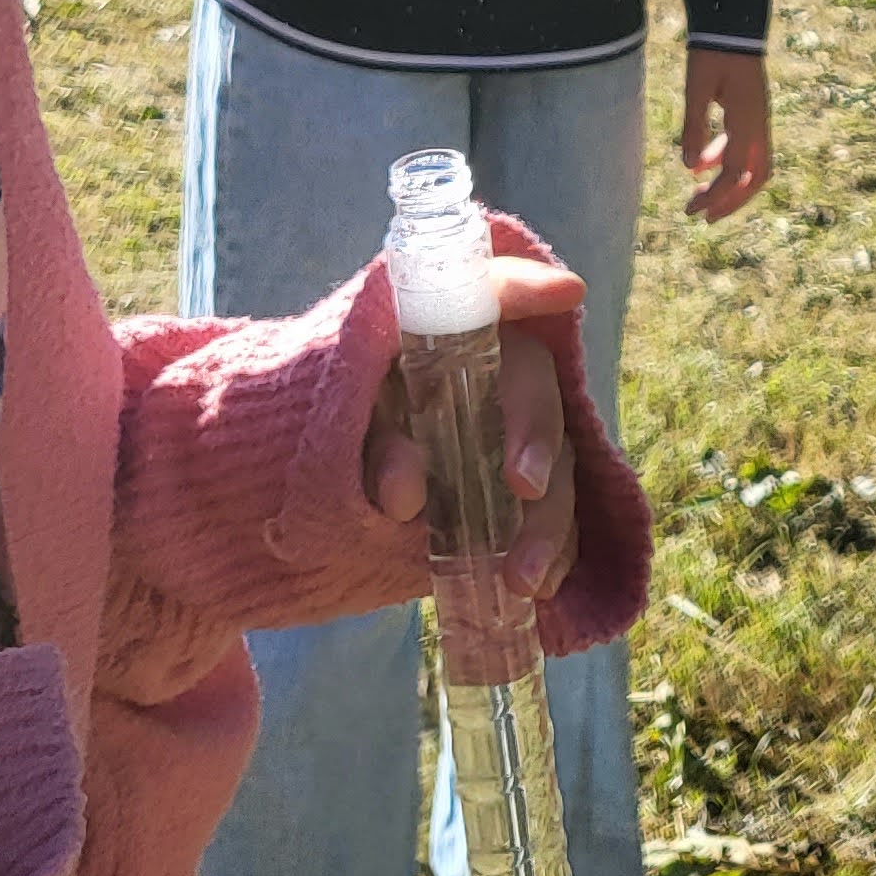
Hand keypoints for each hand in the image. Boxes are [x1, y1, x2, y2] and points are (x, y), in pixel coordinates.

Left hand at [362, 253, 588, 599]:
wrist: (310, 490)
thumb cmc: (330, 433)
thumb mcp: (340, 430)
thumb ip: (375, 446)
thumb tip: (408, 495)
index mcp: (445, 342)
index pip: (492, 297)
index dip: (526, 287)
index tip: (566, 292)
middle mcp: (491, 384)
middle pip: (537, 392)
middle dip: (538, 438)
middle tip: (525, 486)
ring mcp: (510, 443)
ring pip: (557, 467)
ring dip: (548, 523)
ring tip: (522, 579)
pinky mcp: (515, 498)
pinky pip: (554, 520)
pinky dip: (552, 554)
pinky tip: (541, 588)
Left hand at [682, 48, 773, 221]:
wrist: (732, 25)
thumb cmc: (713, 53)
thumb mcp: (696, 88)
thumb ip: (694, 126)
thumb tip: (689, 167)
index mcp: (747, 121)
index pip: (738, 173)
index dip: (717, 197)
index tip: (693, 211)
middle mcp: (759, 124)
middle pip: (756, 177)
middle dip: (731, 201)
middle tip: (703, 216)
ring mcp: (758, 119)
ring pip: (753, 165)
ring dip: (728, 185)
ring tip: (699, 196)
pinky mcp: (751, 113)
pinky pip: (744, 147)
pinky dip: (725, 162)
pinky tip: (700, 164)